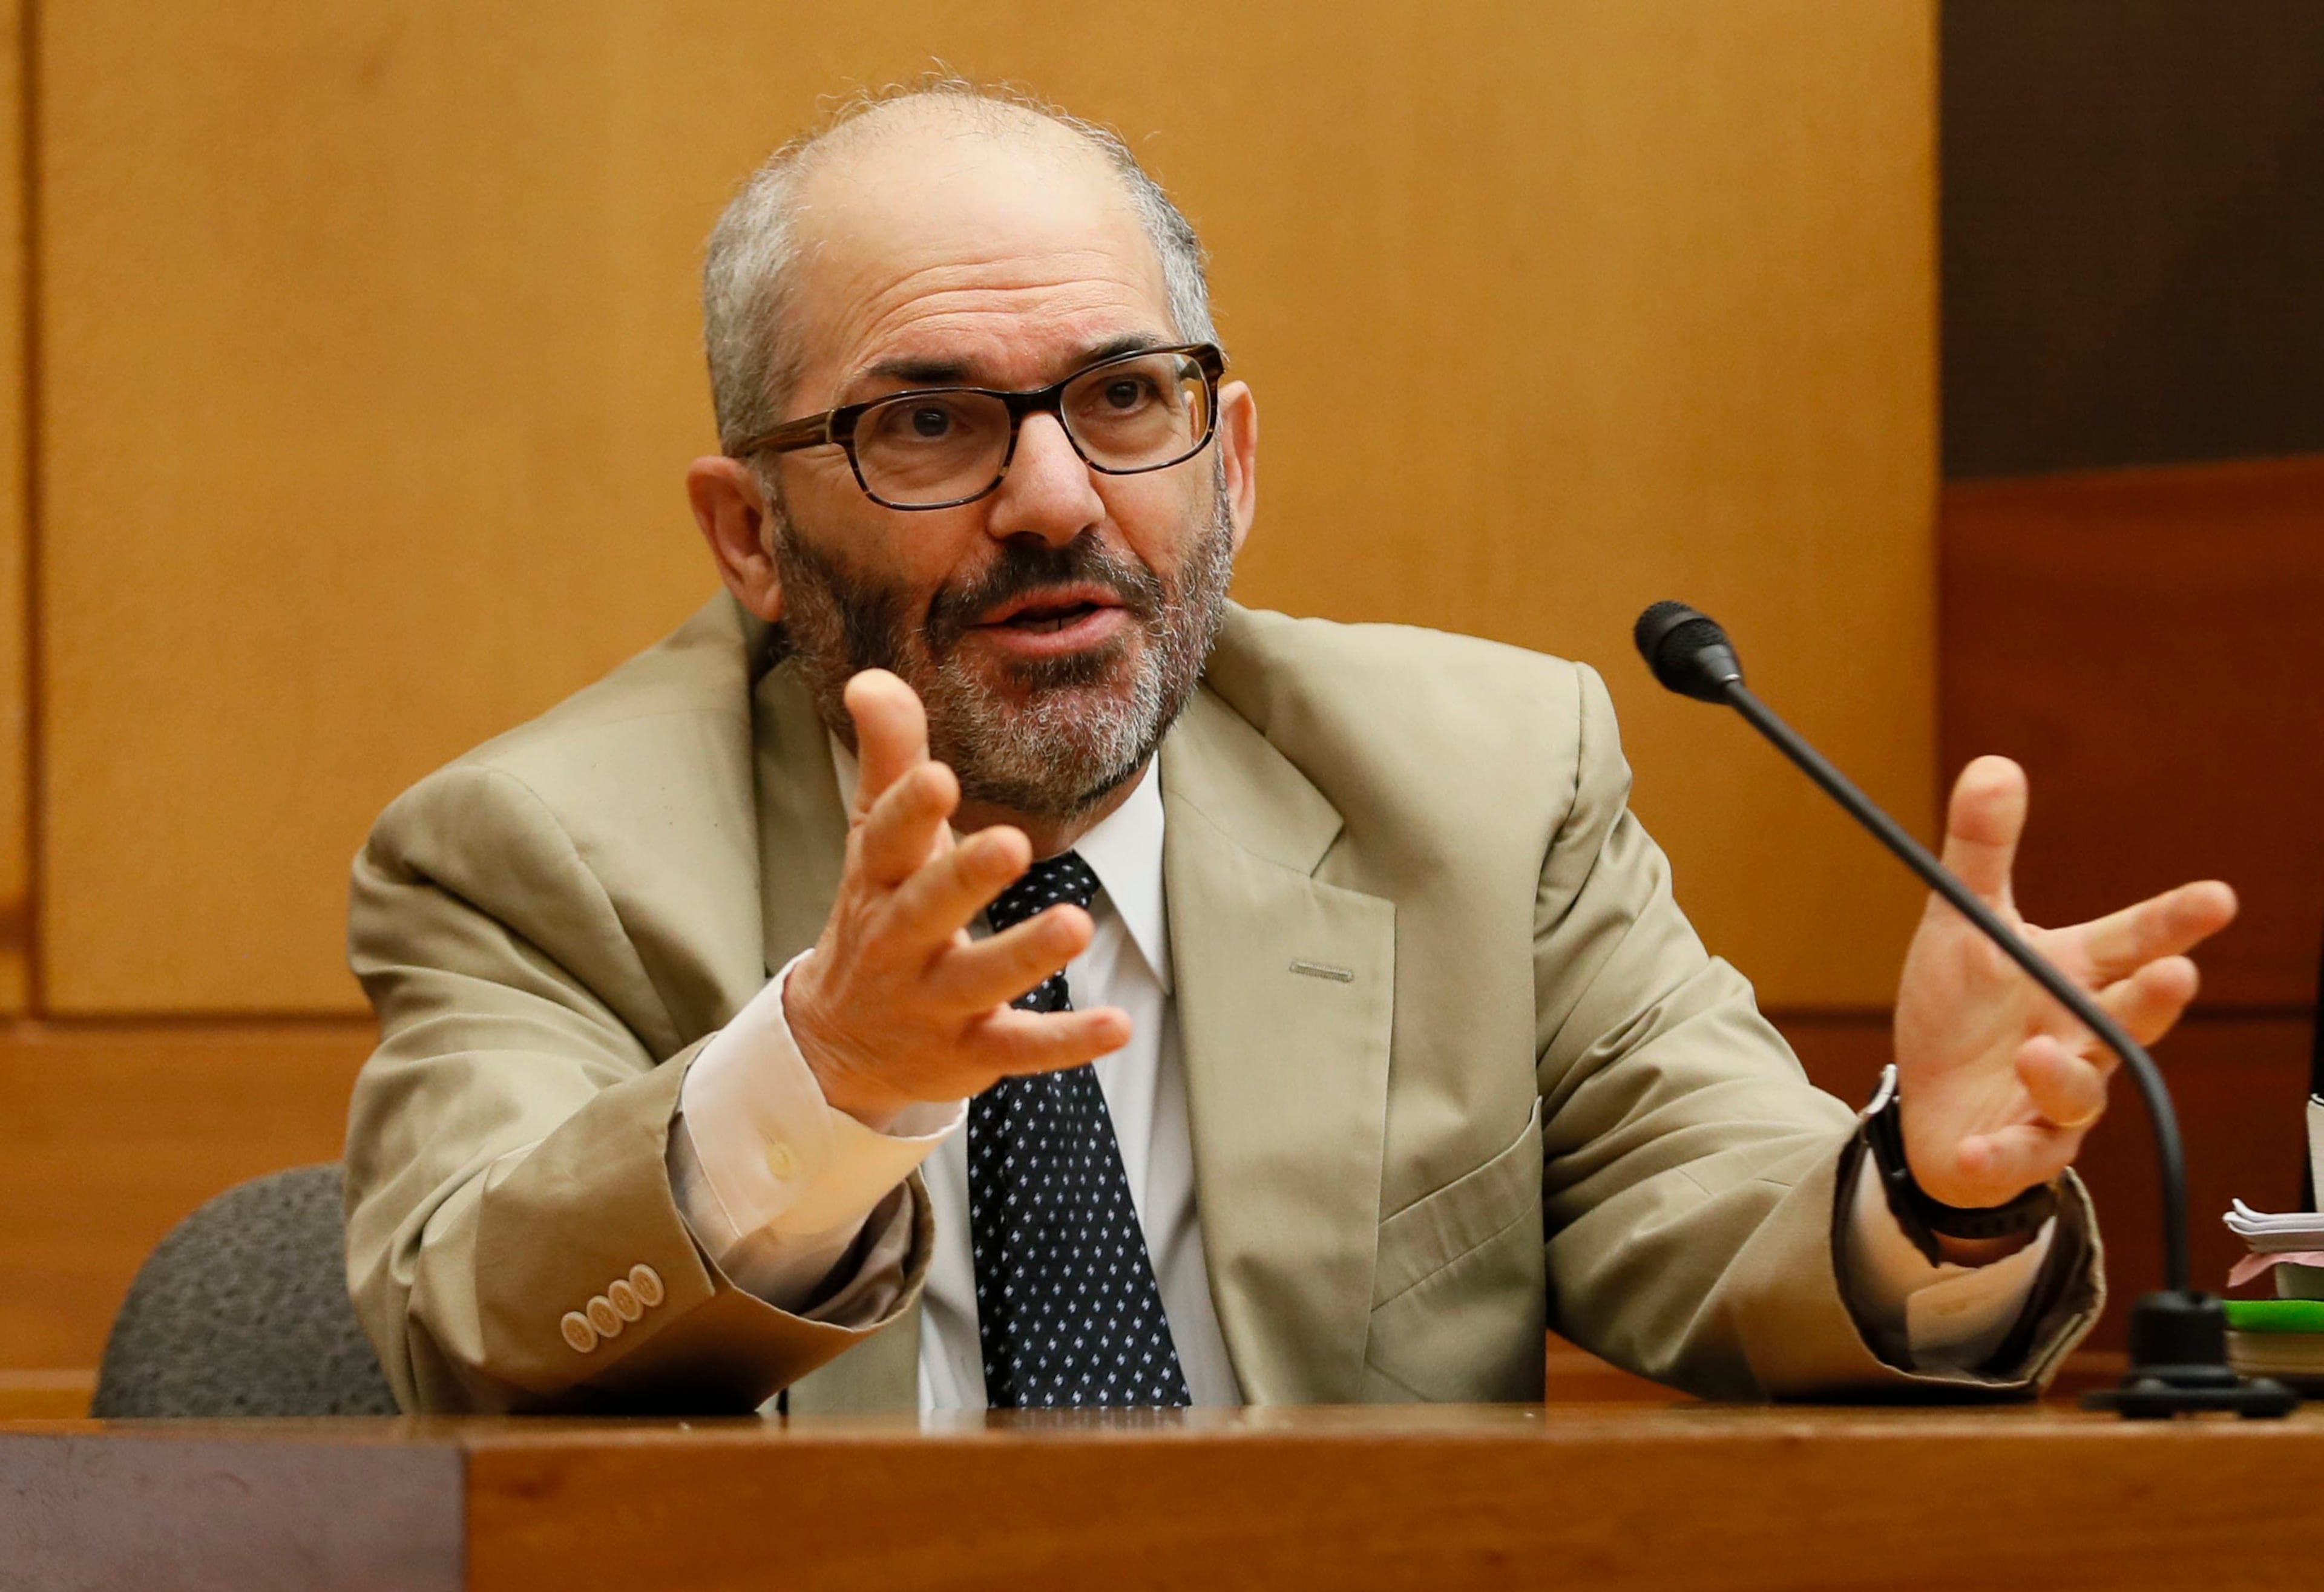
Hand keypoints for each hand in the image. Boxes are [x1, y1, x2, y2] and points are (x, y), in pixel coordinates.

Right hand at [782, 670, 1131, 1124]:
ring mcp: (935, 1001)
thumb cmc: (880, 913)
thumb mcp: (877, 840)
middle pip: (927, 908)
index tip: (939, 776)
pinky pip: (1021, 1049)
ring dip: (1025, 954)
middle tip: (1010, 843)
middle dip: (965, 876)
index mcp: (878, 880)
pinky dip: (1067, 1041)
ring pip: (979, 979)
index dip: (909, 809)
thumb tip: (872, 676)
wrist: (842, 1043)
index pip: (886, 838)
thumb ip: (888, 759)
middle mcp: (900, 941)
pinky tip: (1119, 1024)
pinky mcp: (972, 1052)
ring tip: (1076, 924)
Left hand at [1891, 755, 2236, 1215]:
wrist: (1929, 1109)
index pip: (2135, 942)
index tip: (2217, 896)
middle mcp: (2079, 1036)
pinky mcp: (2020, 1150)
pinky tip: (1972, 1148)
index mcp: (2073, 975)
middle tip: (2176, 975)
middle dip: (2153, 999)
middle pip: (2128, 1017)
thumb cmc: (1962, 1013)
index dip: (2175, 921)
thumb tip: (1995, 764)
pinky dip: (1996, 1154)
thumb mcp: (1960, 927)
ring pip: (2080, 1092)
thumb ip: (1981, 855)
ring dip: (2063, 1075)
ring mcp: (2056, 1099)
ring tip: (2036, 1052)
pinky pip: (2017, 1156)